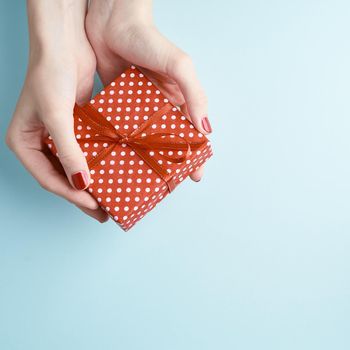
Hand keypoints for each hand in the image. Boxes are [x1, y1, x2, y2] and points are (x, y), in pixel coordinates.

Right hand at [6, 0, 108, 222]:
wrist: (65, 44)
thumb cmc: (50, 75)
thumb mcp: (57, 116)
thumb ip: (68, 150)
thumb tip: (81, 183)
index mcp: (25, 144)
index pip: (49, 179)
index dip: (72, 195)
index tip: (94, 206)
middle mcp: (41, 142)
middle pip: (62, 177)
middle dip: (82, 195)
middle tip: (104, 212)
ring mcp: (59, 135)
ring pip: (75, 166)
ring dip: (92, 181)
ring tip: (110, 197)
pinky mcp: (76, 127)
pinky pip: (87, 151)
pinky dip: (98, 162)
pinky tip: (112, 171)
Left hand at [86, 0, 211, 181]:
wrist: (111, 22)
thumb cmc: (148, 40)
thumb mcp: (178, 66)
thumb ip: (194, 94)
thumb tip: (206, 127)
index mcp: (177, 101)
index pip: (191, 133)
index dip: (195, 154)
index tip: (194, 175)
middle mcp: (159, 108)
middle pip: (168, 141)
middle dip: (170, 162)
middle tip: (167, 183)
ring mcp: (138, 109)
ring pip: (144, 140)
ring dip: (145, 158)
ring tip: (142, 177)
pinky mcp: (118, 105)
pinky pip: (121, 129)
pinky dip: (123, 144)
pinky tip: (120, 158)